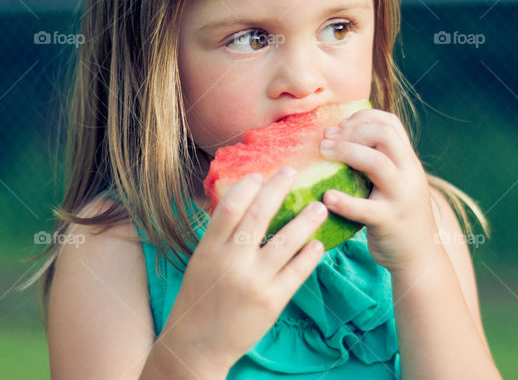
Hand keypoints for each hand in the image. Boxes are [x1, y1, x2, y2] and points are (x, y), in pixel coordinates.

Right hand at [159, 168, 328, 373]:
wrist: (198, 345)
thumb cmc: (200, 298)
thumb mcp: (202, 261)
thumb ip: (220, 236)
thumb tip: (243, 203)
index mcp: (210, 249)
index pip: (230, 207)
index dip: (247, 186)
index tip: (261, 174)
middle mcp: (231, 262)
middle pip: (258, 216)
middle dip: (277, 190)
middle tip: (292, 172)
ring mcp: (253, 281)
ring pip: (285, 242)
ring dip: (305, 221)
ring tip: (319, 207)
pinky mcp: (271, 301)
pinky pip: (296, 272)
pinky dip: (309, 255)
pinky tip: (318, 243)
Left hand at [319, 108, 441, 272]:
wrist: (419, 257)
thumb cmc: (396, 215)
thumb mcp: (395, 183)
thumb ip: (378, 162)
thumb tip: (336, 139)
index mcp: (408, 161)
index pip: (390, 123)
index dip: (362, 117)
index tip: (339, 125)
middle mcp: (409, 174)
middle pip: (384, 135)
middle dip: (351, 131)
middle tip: (325, 138)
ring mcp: (401, 197)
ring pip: (377, 163)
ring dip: (346, 152)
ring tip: (322, 152)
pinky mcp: (390, 222)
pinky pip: (366, 209)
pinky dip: (345, 201)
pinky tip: (326, 197)